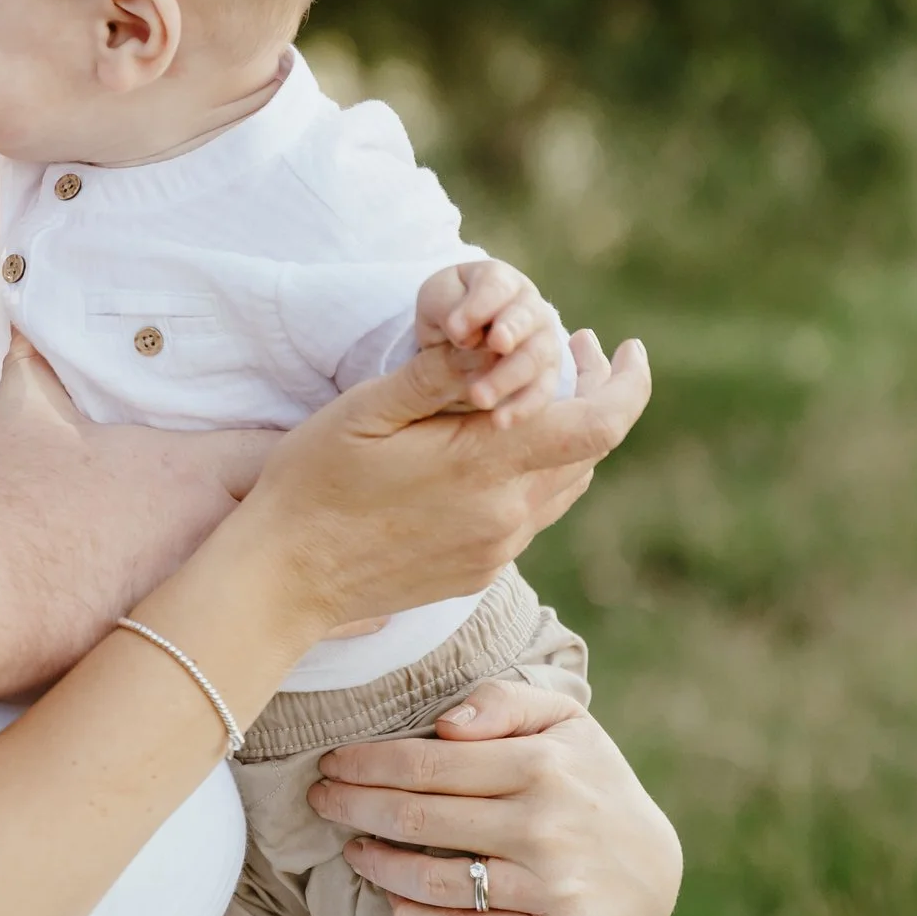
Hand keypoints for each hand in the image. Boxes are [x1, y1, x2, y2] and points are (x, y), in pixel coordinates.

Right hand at [0, 333, 279, 655]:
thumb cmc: (7, 497)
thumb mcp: (24, 416)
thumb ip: (36, 367)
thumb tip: (24, 326)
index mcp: (189, 471)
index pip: (276, 452)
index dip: (290, 456)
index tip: (291, 459)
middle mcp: (211, 530)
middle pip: (285, 526)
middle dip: (283, 525)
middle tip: (278, 526)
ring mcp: (199, 596)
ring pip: (263, 591)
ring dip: (259, 585)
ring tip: (254, 587)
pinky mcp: (174, 649)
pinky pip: (222, 643)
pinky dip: (222, 638)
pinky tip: (211, 645)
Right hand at [236, 328, 648, 630]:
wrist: (285, 577)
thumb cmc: (314, 481)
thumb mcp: (367, 409)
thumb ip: (439, 374)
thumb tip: (497, 338)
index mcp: (483, 465)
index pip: (599, 425)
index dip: (630, 384)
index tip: (630, 348)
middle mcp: (505, 515)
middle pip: (589, 452)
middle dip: (596, 394)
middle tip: (578, 345)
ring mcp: (495, 549)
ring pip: (563, 485)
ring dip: (567, 436)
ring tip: (543, 391)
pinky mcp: (478, 571)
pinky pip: (530, 516)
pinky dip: (534, 472)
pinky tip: (500, 448)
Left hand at [308, 681, 682, 915]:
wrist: (656, 869)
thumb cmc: (591, 782)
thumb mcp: (565, 723)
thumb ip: (505, 702)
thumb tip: (445, 723)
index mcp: (541, 766)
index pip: (427, 764)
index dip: (367, 763)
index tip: (332, 761)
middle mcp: (543, 827)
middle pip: (418, 819)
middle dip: (355, 807)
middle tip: (322, 800)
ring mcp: (547, 888)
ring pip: (433, 880)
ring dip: (378, 865)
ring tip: (352, 849)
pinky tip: (395, 899)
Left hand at [412, 260, 562, 425]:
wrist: (460, 337)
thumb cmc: (448, 311)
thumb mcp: (436, 302)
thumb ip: (447, 308)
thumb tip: (462, 333)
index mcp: (499, 280)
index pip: (496, 286)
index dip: (479, 306)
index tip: (455, 328)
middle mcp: (529, 307)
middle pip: (526, 318)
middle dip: (509, 334)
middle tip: (493, 347)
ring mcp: (543, 341)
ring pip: (537, 358)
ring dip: (509, 378)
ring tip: (478, 398)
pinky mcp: (546, 377)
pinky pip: (542, 392)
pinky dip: (524, 407)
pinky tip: (500, 421)